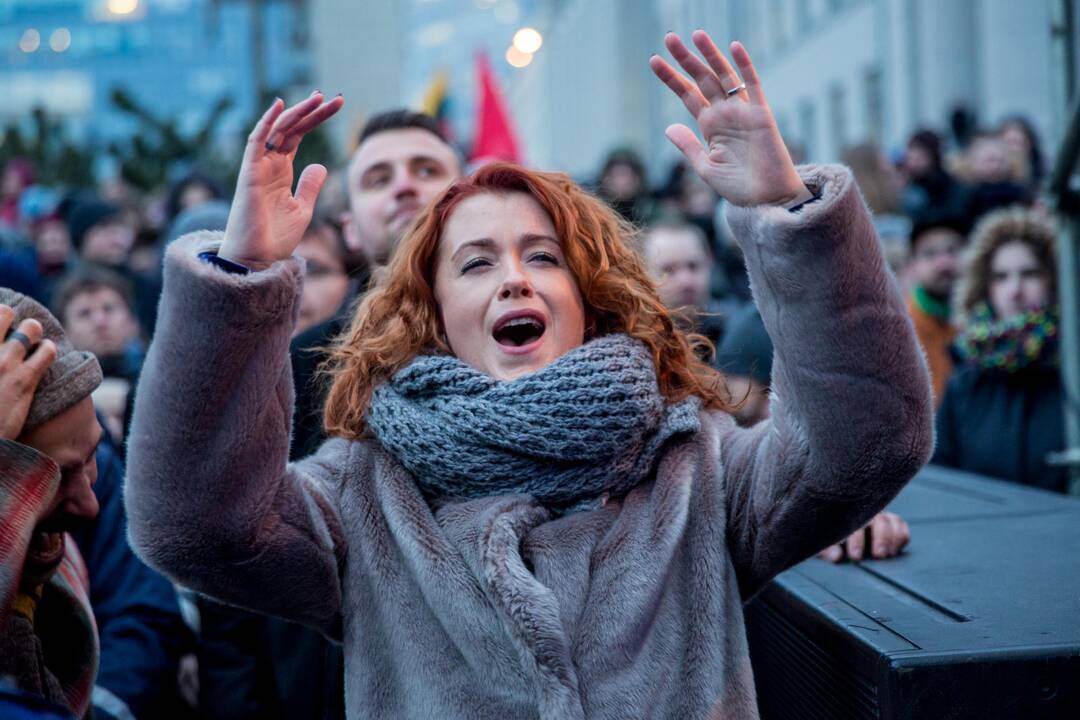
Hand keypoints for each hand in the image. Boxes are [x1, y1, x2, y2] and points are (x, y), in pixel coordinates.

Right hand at [0, 306, 57, 439]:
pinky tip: (45, 354)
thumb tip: (2, 356)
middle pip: (3, 312)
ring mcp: (2, 363)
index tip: (1, 320)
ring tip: (32, 338)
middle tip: (13, 329)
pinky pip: (46, 352)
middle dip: (9, 315)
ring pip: (30, 328)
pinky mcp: (23, 380)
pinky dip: (48, 350)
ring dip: (33, 330)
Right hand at [220, 91, 344, 265]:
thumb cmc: (275, 238)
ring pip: (277, 130)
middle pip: (291, 129)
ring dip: (297, 113)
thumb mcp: (302, 209)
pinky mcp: (249, 173)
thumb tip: (321, 166)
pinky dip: (266, 122)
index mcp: (281, 171)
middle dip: (312, 112)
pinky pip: (256, 142)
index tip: (336, 105)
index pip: (299, 136)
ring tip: (318, 98)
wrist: (257, 259)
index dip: (315, 119)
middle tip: (335, 98)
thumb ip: (310, 186)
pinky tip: (280, 105)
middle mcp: (269, 164)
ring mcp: (258, 167)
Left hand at [650, 32, 810, 207]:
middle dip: (686, 59)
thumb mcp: (705, 167)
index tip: (653, 60)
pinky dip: (745, 65)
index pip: (687, 94)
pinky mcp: (760, 114)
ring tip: (695, 35)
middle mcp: (725, 113)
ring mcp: (742, 111)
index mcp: (709, 125)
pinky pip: (753, 85)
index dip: (671, 78)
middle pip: (702, 79)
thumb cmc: (738, 187)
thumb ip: (688, 146)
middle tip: (669, 37)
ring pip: (724, 76)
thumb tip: (668, 127)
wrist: (765, 200)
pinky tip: (734, 47)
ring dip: (710, 55)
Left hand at [818, 511, 910, 562]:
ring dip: (893, 538)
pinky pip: (901, 525)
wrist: (836, 537)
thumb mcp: (822, 545)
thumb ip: (827, 550)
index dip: (857, 540)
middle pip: (879, 519)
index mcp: (845, 516)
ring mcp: (878, 517)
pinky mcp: (891, 524)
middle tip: (879, 555)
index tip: (855, 556)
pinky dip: (902, 536)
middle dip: (881, 538)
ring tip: (889, 555)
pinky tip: (896, 551)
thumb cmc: (827, 542)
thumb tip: (837, 556)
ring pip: (892, 520)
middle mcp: (864, 513)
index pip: (854, 523)